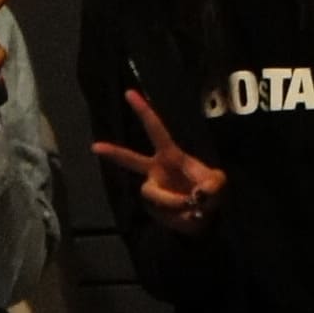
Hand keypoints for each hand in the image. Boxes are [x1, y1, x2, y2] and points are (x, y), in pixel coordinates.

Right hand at [86, 89, 229, 235]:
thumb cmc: (210, 192)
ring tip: (193, 208)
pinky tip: (190, 218)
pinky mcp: (152, 209)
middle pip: (131, 160)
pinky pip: (163, 213)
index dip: (144, 111)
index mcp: (170, 155)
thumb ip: (212, 185)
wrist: (206, 219)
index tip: (129, 93)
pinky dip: (181, 218)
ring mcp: (153, 189)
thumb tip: (196, 194)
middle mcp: (156, 170)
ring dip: (175, 201)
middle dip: (114, 152)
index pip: (156, 130)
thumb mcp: (218, 183)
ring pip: (153, 194)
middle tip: (95, 147)